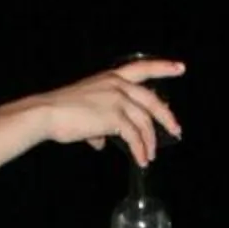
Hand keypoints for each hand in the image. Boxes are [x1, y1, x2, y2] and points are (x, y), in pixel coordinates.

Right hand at [35, 62, 183, 163]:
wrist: (48, 113)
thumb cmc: (62, 112)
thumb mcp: (85, 112)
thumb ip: (97, 126)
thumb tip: (101, 142)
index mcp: (112, 77)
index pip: (143, 68)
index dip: (163, 67)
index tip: (180, 68)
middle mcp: (118, 84)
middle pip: (152, 100)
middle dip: (167, 116)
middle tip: (176, 130)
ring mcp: (117, 99)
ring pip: (144, 122)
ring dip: (150, 142)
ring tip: (150, 156)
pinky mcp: (114, 117)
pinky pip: (134, 136)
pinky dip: (140, 150)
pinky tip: (141, 159)